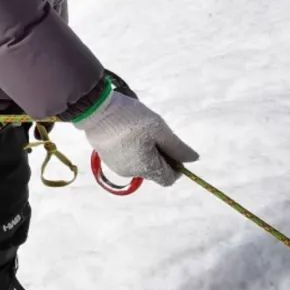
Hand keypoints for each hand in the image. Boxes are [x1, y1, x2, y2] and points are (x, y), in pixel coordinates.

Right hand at [81, 88, 197, 187]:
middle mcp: (132, 172)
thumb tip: (193, 160)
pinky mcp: (108, 158)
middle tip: (155, 132)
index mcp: (147, 167)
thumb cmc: (130, 118)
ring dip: (146, 150)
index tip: (173, 147)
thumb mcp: (159, 129)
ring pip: (141, 163)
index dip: (176, 166)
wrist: (95, 110)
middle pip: (155, 170)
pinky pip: (127, 158)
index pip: (169, 178)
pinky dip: (132, 148)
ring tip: (138, 129)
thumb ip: (177, 147)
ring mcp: (118, 167)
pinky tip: (127, 131)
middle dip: (160, 154)